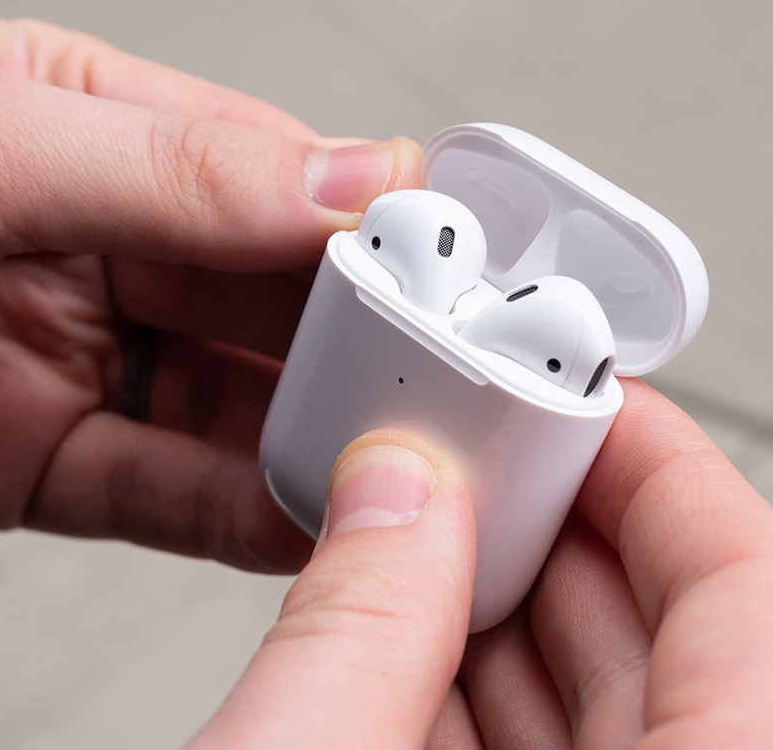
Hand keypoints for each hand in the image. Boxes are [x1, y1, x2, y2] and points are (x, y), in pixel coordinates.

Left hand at [0, 18, 419, 571]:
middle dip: (355, 339)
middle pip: (276, 301)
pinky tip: (298, 516)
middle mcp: (122, 248)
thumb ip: (186, 166)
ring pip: (238, 403)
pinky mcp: (60, 460)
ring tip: (380, 458)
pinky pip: (172, 488)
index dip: (369, 220)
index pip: (286, 179)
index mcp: (119, 137)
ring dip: (310, 435)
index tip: (443, 264)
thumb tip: (353, 174)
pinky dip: (239, 511)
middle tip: (428, 374)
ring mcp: (97, 357)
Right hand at [192, 381, 772, 748]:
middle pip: (666, 625)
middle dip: (550, 523)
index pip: (748, 582)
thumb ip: (357, 626)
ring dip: (500, 606)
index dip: (652, 463)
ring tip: (426, 535)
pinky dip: (475, 691)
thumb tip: (389, 487)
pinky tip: (407, 642)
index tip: (578, 398)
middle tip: (474, 457)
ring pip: (601, 691)